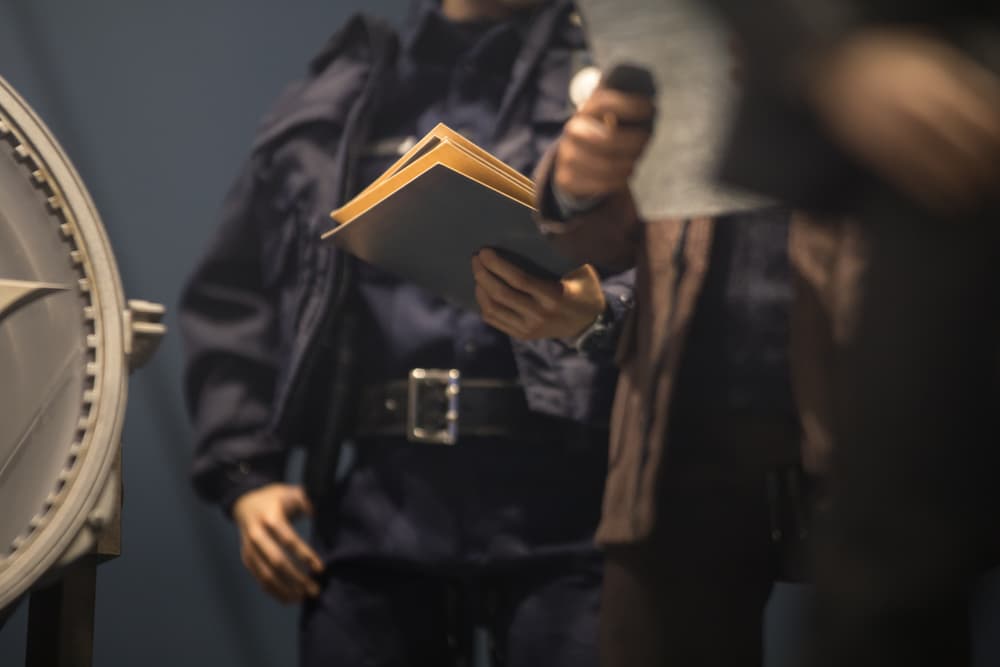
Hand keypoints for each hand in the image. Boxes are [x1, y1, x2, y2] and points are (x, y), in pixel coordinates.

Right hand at [232, 483, 323, 603]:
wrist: (245, 501)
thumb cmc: (275, 498)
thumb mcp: (290, 492)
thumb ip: (306, 499)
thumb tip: (318, 510)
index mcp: (270, 517)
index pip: (288, 540)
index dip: (304, 555)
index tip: (320, 569)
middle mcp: (256, 534)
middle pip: (277, 561)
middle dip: (296, 578)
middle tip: (315, 589)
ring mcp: (249, 548)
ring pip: (265, 574)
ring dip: (284, 589)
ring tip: (303, 597)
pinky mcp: (246, 558)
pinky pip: (259, 578)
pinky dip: (273, 590)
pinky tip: (288, 598)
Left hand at [471, 248, 605, 339]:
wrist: (589, 325)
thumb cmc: (585, 291)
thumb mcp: (582, 271)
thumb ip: (564, 255)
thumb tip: (541, 229)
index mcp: (553, 296)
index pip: (518, 280)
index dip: (497, 265)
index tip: (485, 251)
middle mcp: (538, 314)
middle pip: (501, 293)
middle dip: (483, 274)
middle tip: (476, 259)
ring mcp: (529, 328)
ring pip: (493, 309)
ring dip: (480, 289)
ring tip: (478, 273)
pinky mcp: (522, 335)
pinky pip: (494, 320)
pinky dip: (483, 304)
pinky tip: (482, 291)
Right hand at [554, 87, 654, 198]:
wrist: (578, 161)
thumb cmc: (608, 134)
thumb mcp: (616, 115)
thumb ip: (628, 111)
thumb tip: (649, 109)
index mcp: (585, 110)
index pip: (604, 104)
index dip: (629, 106)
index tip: (650, 108)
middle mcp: (573, 131)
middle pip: (607, 139)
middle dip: (632, 142)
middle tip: (644, 141)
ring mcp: (567, 156)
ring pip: (605, 165)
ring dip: (626, 164)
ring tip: (634, 161)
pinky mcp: (567, 179)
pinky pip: (598, 185)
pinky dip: (617, 182)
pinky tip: (624, 176)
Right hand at [807, 29, 999, 212]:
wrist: (832, 69)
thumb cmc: (889, 59)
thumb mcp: (928, 53)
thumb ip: (958, 76)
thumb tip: (991, 109)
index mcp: (932, 78)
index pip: (975, 112)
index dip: (993, 135)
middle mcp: (912, 104)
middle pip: (956, 140)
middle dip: (979, 164)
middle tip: (993, 181)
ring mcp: (889, 128)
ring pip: (931, 161)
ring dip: (955, 183)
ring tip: (971, 198)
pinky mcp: (871, 147)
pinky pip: (902, 173)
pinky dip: (923, 190)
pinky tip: (939, 202)